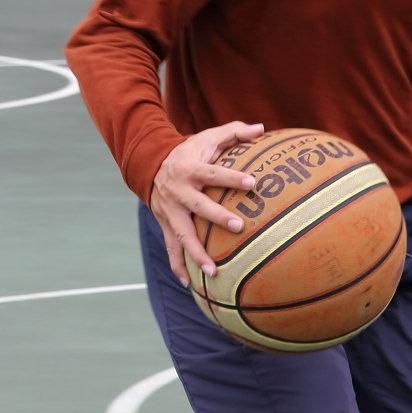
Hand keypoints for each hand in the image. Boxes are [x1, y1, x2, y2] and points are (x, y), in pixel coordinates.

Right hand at [150, 121, 264, 284]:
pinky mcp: (165, 225)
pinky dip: (179, 267)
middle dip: (216, 217)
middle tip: (238, 227)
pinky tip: (190, 284)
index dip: (233, 178)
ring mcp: (169, 212)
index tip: (253, 184)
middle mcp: (178, 192)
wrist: (149, 166)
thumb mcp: (207, 137)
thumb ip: (234, 132)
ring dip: (196, 254)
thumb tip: (261, 128)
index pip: (214, 174)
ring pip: (182, 235)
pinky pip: (171, 249)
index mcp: (190, 169)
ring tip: (214, 272)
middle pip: (198, 206)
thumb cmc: (189, 152)